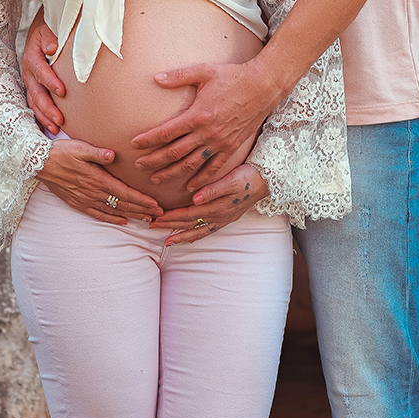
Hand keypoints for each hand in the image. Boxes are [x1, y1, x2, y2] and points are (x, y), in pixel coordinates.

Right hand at [22, 10, 65, 134]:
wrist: (40, 32)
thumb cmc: (48, 31)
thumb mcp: (48, 29)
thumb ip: (50, 38)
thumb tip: (53, 47)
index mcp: (32, 57)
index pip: (41, 72)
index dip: (50, 82)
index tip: (62, 92)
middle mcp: (28, 72)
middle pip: (36, 93)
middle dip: (47, 108)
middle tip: (59, 120)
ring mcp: (29, 82)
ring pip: (34, 102)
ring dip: (44, 116)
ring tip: (55, 128)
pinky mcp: (33, 89)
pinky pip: (35, 105)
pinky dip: (41, 117)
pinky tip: (50, 129)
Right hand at [37, 140, 162, 225]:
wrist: (39, 164)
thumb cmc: (61, 152)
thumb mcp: (80, 148)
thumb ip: (97, 153)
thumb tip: (112, 155)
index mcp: (96, 179)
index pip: (124, 193)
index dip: (141, 200)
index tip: (156, 205)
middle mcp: (93, 192)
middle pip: (122, 204)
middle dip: (142, 210)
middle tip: (159, 214)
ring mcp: (85, 199)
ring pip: (113, 211)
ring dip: (131, 215)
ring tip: (146, 219)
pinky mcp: (77, 202)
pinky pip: (97, 214)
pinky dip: (111, 218)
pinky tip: (122, 221)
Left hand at [131, 60, 277, 190]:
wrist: (263, 87)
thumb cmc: (233, 76)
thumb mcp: (204, 71)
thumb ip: (179, 76)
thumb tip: (156, 77)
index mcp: (197, 115)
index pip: (166, 132)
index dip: (148, 140)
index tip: (134, 144)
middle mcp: (207, 133)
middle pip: (174, 152)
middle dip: (154, 161)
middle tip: (138, 166)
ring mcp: (220, 143)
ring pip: (190, 164)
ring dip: (172, 173)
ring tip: (156, 179)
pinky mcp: (231, 148)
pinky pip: (213, 168)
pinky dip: (200, 179)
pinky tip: (190, 188)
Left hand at [149, 164, 266, 245]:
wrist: (267, 181)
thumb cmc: (248, 176)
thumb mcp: (231, 180)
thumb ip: (213, 189)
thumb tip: (195, 198)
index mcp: (217, 207)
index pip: (188, 214)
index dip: (171, 216)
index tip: (155, 217)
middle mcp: (219, 217)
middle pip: (190, 224)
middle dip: (170, 226)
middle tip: (151, 226)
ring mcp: (223, 220)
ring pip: (198, 231)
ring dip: (181, 235)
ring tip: (166, 241)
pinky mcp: (227, 218)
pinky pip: (208, 231)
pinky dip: (197, 236)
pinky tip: (189, 239)